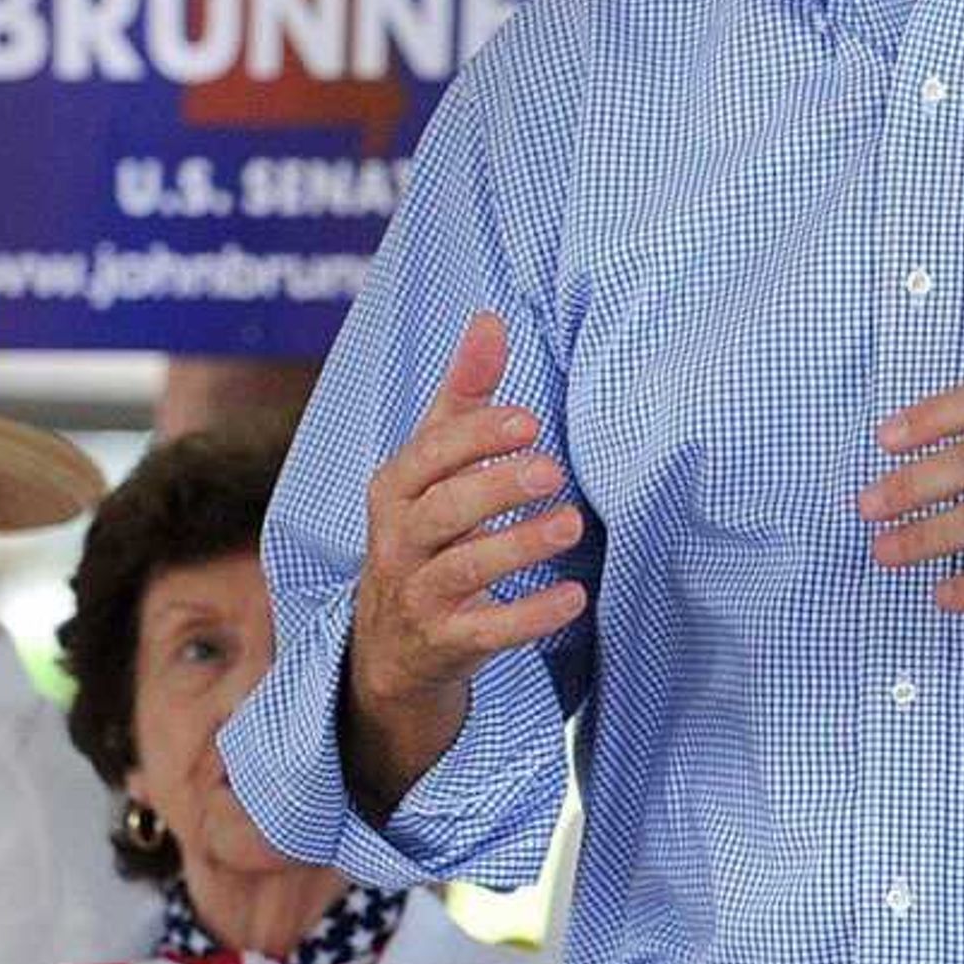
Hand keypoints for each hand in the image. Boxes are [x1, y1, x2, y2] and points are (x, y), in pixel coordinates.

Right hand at [344, 312, 587, 804]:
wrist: (389, 645)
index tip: (527, 420)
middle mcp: (397, 542)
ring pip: (461, 570)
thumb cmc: (424, 531)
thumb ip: (463, 397)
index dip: (473, 437)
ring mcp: (418, 596)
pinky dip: (529, 616)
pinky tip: (574, 596)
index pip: (426, 456)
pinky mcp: (446, 643)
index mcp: (395, 490)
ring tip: (570, 524)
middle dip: (494, 488)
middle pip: (441, 511)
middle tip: (552, 470)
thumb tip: (490, 318)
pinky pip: (486, 632)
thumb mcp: (433, 467)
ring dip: (516, 546)